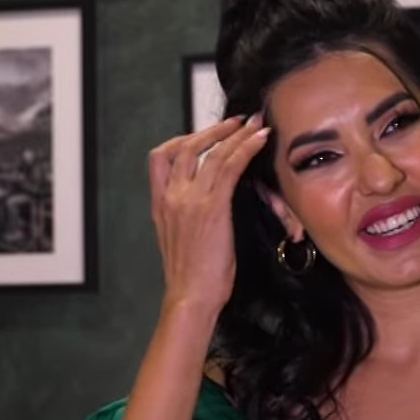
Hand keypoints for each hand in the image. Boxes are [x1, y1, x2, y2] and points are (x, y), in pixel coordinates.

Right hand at [148, 114, 270, 316]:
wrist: (190, 297)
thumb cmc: (192, 277)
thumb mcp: (181, 239)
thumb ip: (188, 215)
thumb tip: (209, 201)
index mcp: (160, 205)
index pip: (159, 158)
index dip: (182, 140)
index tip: (203, 135)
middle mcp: (171, 197)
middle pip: (185, 147)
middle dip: (213, 130)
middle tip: (236, 122)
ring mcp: (190, 201)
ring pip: (212, 154)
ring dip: (236, 134)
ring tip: (255, 125)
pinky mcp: (212, 208)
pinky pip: (230, 167)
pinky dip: (246, 149)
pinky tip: (260, 141)